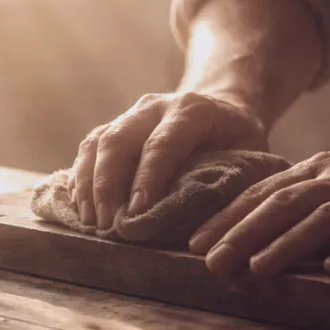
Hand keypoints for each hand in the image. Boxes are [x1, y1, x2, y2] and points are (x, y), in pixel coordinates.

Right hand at [72, 92, 267, 229]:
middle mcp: (155, 106)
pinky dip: (80, 176)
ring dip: (88, 183)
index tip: (137, 213)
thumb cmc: (238, 137)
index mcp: (192, 110)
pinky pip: (89, 147)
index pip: (162, 144)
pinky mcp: (115, 125)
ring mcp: (131, 113)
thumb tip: (213, 224)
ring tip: (90, 220)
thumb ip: (231, 178)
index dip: (147, 179)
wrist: (223, 104)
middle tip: (107, 224)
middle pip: (119, 140)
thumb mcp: (250, 152)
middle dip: (108, 184)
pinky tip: (80, 205)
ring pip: (97, 142)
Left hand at [187, 143, 329, 275]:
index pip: (266, 192)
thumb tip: (252, 220)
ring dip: (289, 244)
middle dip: (244, 233)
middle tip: (212, 261)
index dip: (229, 217)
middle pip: (286, 204)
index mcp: (324, 168)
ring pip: (326, 218)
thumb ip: (304, 193)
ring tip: (259, 269)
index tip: (195, 242)